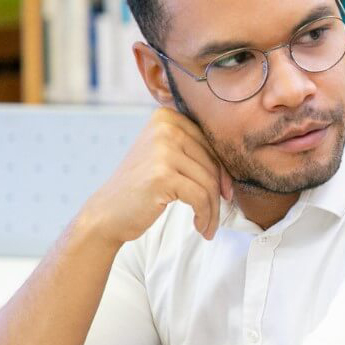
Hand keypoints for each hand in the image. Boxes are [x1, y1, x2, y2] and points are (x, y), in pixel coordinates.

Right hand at [79, 107, 232, 246]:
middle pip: (212, 163)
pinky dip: (206, 216)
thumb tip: (237, 168)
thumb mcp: (166, 157)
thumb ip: (194, 151)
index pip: (211, 144)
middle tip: (216, 215)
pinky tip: (201, 228)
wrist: (107, 213)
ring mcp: (162, 149)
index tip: (225, 194)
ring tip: (208, 225)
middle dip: (218, 193)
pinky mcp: (162, 174)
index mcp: (167, 116)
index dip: (223, 172)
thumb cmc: (142, 189)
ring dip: (213, 210)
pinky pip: (201, 197)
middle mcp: (165, 126)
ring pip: (209, 182)